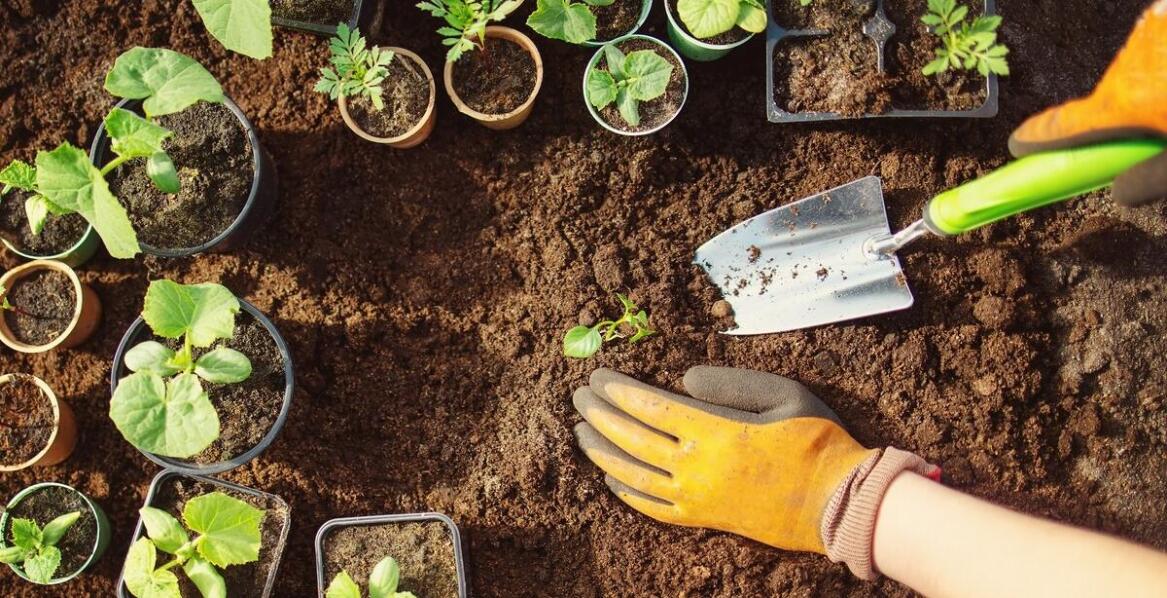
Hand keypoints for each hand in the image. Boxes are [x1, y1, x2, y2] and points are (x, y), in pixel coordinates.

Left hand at [573, 367, 937, 578]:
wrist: (837, 503)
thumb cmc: (815, 440)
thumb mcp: (783, 394)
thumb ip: (731, 383)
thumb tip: (683, 380)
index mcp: (714, 431)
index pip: (649, 406)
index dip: (618, 390)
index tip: (598, 376)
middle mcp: (696, 466)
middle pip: (632, 438)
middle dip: (599, 414)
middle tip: (578, 397)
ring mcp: (697, 497)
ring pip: (633, 473)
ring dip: (602, 451)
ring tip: (581, 432)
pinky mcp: (703, 519)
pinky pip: (653, 507)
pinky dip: (626, 491)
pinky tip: (611, 477)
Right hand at [1008, 1, 1166, 206]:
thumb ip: (1154, 177)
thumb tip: (1118, 192)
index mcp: (1126, 101)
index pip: (1064, 126)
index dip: (1039, 139)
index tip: (1017, 146)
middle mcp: (1132, 61)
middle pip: (1112, 97)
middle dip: (1127, 117)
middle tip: (1159, 132)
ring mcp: (1156, 30)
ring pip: (1146, 67)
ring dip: (1160, 85)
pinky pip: (1165, 44)